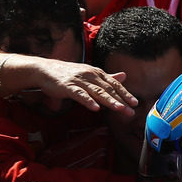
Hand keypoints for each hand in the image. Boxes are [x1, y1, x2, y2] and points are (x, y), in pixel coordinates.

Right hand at [19, 56, 136, 115]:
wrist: (46, 70)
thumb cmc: (69, 74)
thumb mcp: (90, 74)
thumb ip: (107, 77)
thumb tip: (124, 76)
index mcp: (97, 73)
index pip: (114, 84)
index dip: (125, 93)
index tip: (135, 103)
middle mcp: (90, 75)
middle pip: (108, 89)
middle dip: (121, 100)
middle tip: (131, 111)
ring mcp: (79, 81)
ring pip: (96, 92)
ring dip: (108, 101)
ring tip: (119, 109)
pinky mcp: (67, 87)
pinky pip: (79, 94)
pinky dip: (87, 101)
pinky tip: (95, 108)